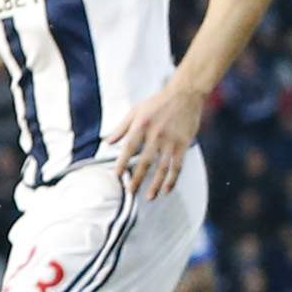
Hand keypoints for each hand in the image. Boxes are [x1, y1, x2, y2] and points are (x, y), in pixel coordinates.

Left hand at [105, 79, 207, 198]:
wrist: (185, 95)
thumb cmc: (157, 103)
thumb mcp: (135, 111)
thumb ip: (121, 128)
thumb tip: (107, 142)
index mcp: (141, 126)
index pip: (129, 148)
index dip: (122, 163)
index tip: (117, 175)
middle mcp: (156, 135)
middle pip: (145, 161)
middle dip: (137, 179)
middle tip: (130, 191)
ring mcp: (171, 141)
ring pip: (163, 167)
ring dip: (156, 184)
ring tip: (149, 197)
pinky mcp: (184, 144)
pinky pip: (178, 165)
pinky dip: (173, 179)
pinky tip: (167, 189)